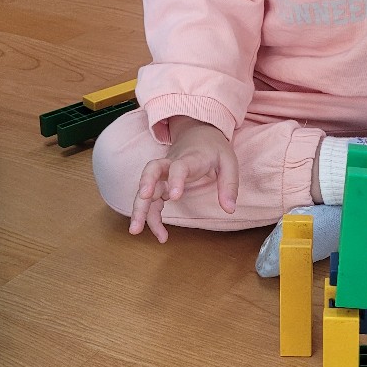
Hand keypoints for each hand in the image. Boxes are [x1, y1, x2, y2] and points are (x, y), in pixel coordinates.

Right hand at [130, 117, 238, 241]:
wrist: (197, 131)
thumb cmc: (213, 149)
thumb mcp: (228, 162)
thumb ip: (229, 185)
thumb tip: (229, 210)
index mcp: (190, 158)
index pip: (179, 166)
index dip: (175, 179)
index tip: (175, 197)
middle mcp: (170, 164)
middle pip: (151, 172)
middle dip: (144, 189)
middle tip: (141, 207)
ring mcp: (162, 173)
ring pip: (145, 187)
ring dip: (139, 208)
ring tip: (136, 231)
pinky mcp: (159, 182)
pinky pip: (150, 199)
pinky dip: (150, 216)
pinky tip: (160, 234)